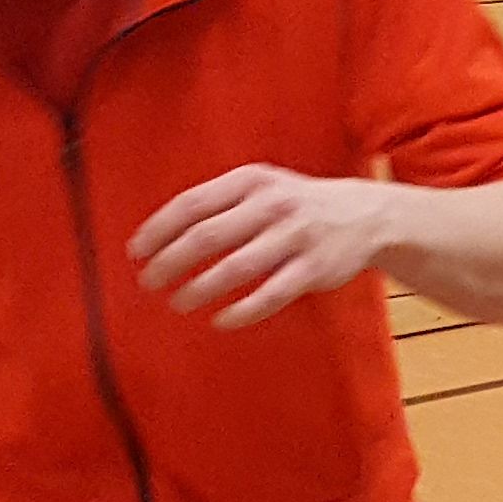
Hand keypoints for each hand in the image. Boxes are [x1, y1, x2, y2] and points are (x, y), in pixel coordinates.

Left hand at [131, 164, 406, 328]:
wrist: (367, 214)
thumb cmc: (298, 204)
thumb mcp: (262, 186)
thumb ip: (220, 203)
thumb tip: (162, 235)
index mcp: (252, 181)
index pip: (192, 204)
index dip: (159, 229)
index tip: (136, 252)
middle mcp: (272, 205)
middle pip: (206, 237)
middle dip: (170, 262)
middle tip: (148, 282)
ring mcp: (295, 237)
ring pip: (235, 268)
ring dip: (199, 288)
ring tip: (178, 303)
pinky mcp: (314, 269)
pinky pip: (269, 295)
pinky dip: (241, 312)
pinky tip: (220, 320)